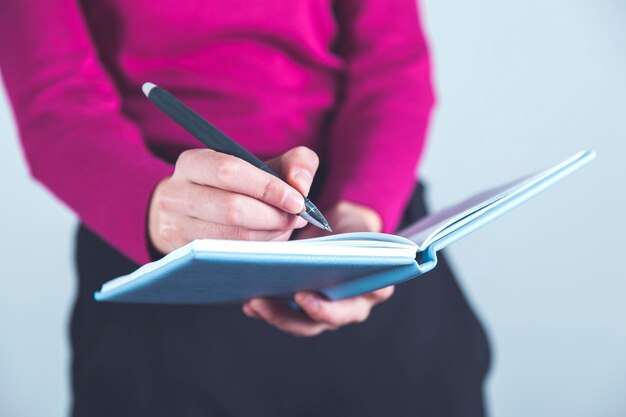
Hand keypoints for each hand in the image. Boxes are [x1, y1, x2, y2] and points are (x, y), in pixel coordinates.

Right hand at [148, 146, 318, 253]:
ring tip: (284, 228)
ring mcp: (174, 227)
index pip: (229, 171)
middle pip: (231, 209)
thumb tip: (300, 186)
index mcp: (192, 163)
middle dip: (272, 216)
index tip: (297, 201)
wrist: (198, 214)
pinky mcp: (182, 253)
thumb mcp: (267, 167)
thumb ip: (296, 163)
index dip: (267, 187)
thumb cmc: (240, 187)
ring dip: (267, 236)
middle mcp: (175, 194)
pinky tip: (267, 242)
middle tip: (296, 219)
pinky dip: (254, 251)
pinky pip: (225, 256)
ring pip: (230, 237)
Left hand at [242, 201, 395, 336]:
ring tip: (256, 302)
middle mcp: (355, 305)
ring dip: (280, 316)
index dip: (350, 294)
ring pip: (307, 325)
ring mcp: (329, 313)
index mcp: (377, 282)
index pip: (373, 293)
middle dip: (311, 310)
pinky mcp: (306, 314)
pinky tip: (249, 304)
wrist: (339, 232)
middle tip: (292, 296)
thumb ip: (341, 232)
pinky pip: (288, 319)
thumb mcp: (348, 222)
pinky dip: (268, 313)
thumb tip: (312, 234)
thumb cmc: (347, 227)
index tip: (316, 293)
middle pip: (335, 317)